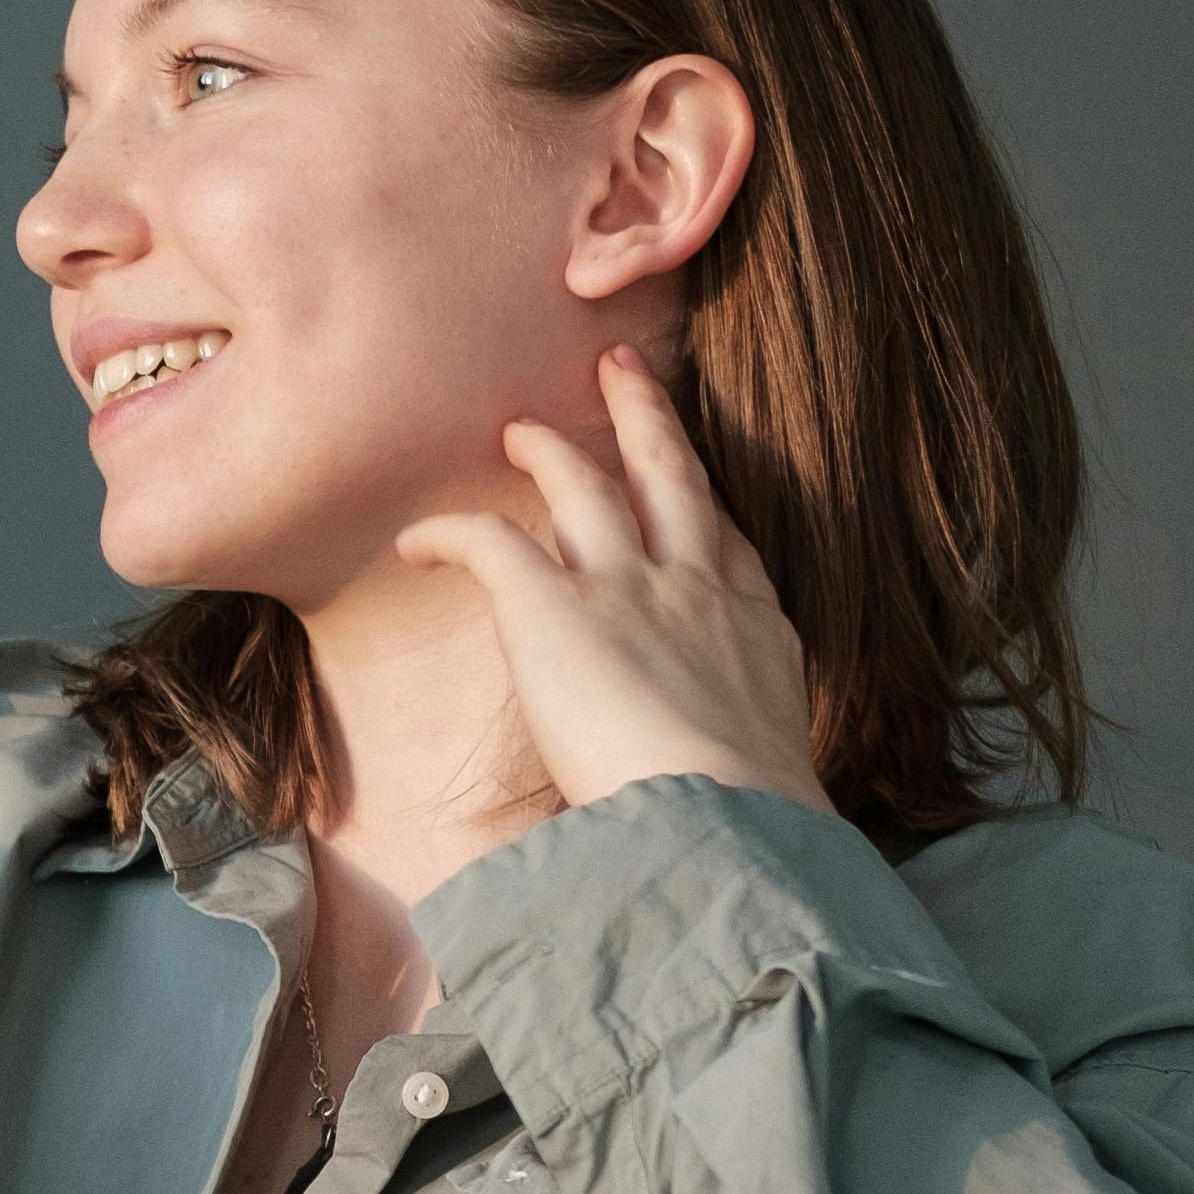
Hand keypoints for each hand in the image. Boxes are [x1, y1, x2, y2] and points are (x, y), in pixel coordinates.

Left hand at [395, 348, 823, 828]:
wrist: (729, 818)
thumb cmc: (754, 824)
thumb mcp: (776, 777)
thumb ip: (742, 759)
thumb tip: (724, 807)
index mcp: (754, 633)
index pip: (729, 550)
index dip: (705, 512)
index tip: (695, 494)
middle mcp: (696, 589)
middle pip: (674, 477)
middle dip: (647, 418)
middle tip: (625, 369)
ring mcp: (627, 587)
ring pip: (588, 484)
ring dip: (552, 449)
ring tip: (520, 428)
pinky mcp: (554, 606)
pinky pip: (489, 542)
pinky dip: (449, 533)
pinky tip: (417, 539)